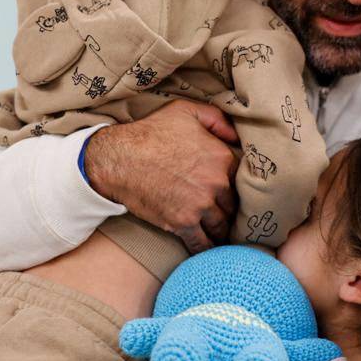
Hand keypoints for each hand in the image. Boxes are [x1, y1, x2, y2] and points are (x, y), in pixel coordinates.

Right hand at [83, 100, 239, 253]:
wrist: (118, 159)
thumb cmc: (151, 132)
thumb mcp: (186, 111)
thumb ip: (217, 120)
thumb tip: (237, 137)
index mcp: (222, 157)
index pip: (241, 179)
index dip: (238, 186)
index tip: (234, 192)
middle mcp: (216, 183)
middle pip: (233, 204)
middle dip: (230, 209)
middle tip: (228, 214)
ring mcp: (201, 206)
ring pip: (221, 225)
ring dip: (221, 230)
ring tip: (220, 233)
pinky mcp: (182, 223)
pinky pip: (202, 243)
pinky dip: (207, 248)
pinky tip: (209, 249)